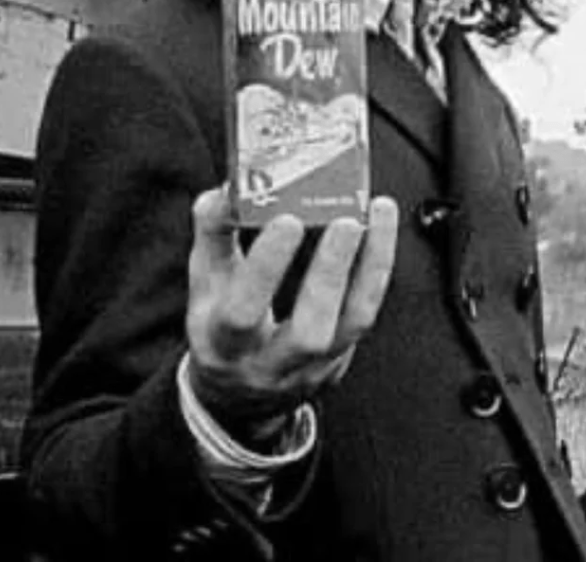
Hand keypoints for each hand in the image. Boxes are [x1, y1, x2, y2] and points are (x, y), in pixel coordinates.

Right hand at [185, 186, 397, 439]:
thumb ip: (212, 235)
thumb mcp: (204, 285)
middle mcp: (269, 364)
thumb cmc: (221, 324)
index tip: (286, 220)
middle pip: (307, 332)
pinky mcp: (339, 358)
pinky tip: (380, 230)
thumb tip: (226, 191)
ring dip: (367, 266)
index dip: (265, 268)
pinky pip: (365, 313)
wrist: (240, 395)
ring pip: (350, 324)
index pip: (242, 313)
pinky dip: (376, 268)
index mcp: (222, 344)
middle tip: (345, 222)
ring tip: (372, 216)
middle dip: (329, 274)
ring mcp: (311, 366)